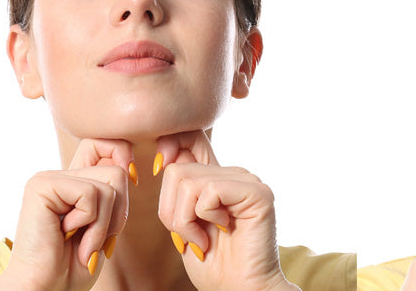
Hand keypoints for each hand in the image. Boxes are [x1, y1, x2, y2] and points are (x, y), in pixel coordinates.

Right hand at [0, 139, 130, 290]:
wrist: (47, 289)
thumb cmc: (75, 264)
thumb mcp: (106, 223)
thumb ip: (113, 193)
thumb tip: (129, 167)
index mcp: (75, 181)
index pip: (107, 145)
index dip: (124, 160)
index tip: (125, 190)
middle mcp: (60, 175)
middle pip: (117, 172)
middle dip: (117, 213)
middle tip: (94, 237)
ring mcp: (48, 178)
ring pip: (108, 185)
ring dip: (103, 224)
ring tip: (81, 241)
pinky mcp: (42, 186)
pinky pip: (91, 194)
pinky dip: (90, 223)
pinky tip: (66, 235)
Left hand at [155, 133, 297, 290]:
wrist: (241, 290)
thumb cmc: (213, 264)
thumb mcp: (185, 222)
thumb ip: (180, 190)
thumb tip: (165, 159)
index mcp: (218, 177)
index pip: (191, 139)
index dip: (169, 149)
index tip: (159, 177)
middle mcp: (235, 174)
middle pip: (177, 170)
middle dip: (171, 211)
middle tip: (188, 237)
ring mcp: (248, 181)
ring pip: (189, 182)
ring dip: (185, 220)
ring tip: (202, 240)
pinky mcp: (257, 193)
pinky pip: (209, 192)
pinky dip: (204, 219)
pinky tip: (221, 233)